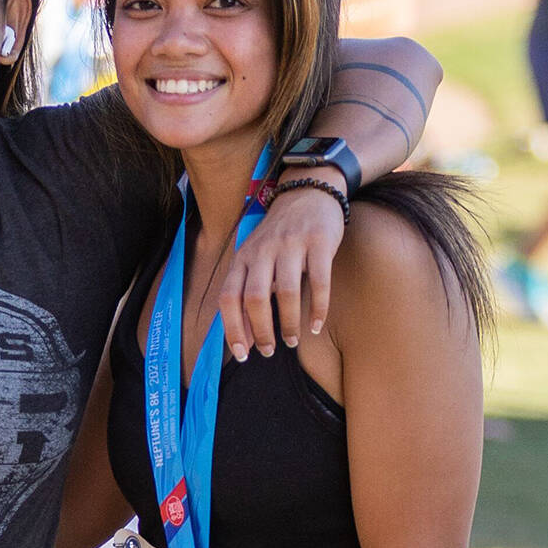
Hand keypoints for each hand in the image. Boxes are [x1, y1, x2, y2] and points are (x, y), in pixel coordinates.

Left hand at [220, 166, 345, 357]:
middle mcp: (262, 251)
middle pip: (254, 298)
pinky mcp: (319, 243)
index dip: (232, 328)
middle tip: (269, 350)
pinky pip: (319, 282)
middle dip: (260, 331)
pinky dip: (318, 308)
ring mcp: (291, 245)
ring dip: (289, 323)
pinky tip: (316, 325)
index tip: (242, 354)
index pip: (228, 297)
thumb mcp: (255, 258)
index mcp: (243, 257)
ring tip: (292, 340)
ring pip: (286, 293)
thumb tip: (244, 338)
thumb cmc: (279, 237)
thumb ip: (248, 292)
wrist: (308, 193)